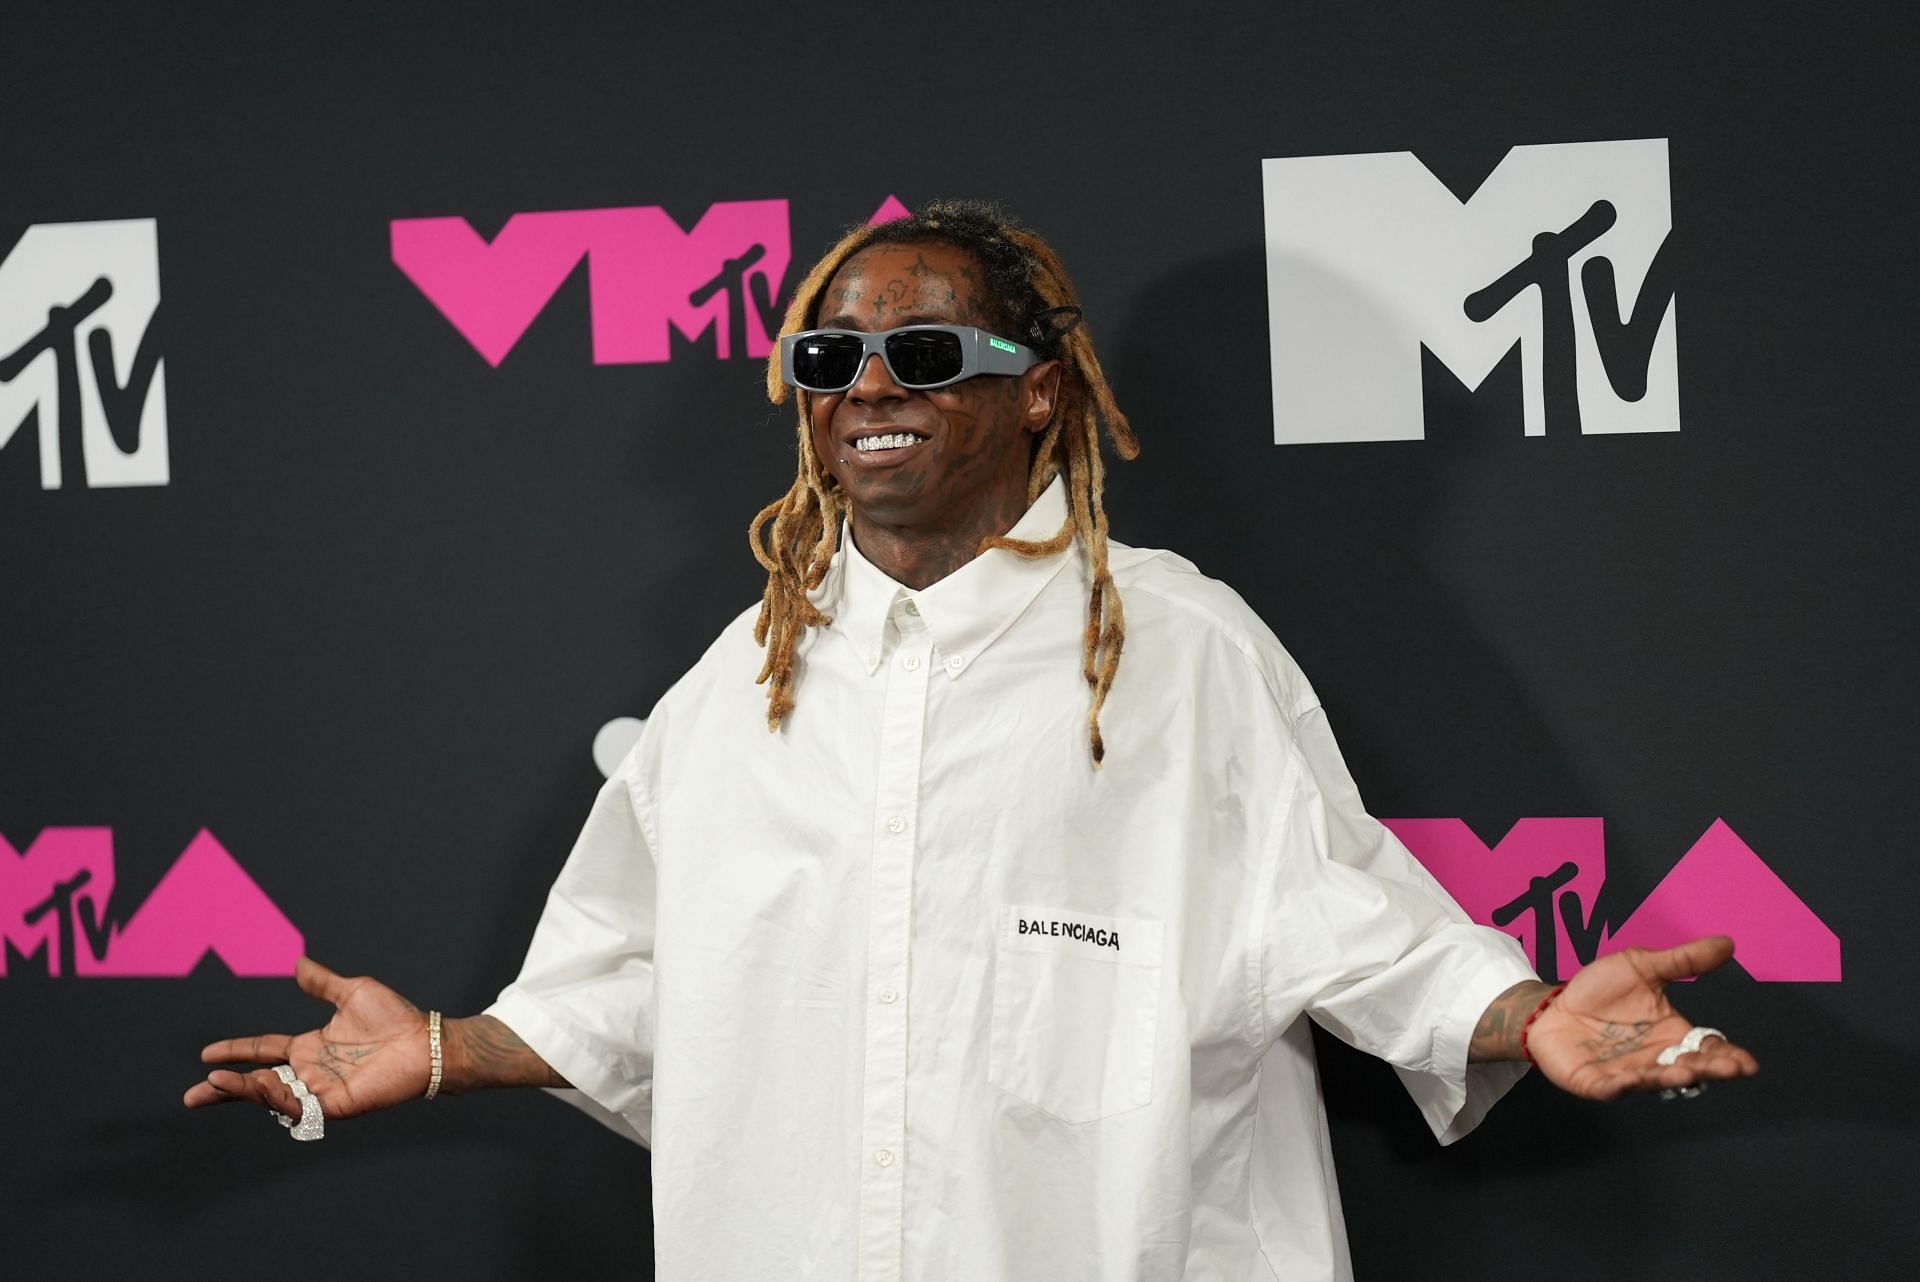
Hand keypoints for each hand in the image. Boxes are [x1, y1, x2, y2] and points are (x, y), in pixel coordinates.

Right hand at [183, 956, 430, 1121]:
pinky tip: (260, 1085)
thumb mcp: (353, 993)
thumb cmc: (396, 1018)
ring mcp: (322, 1091)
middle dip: (225, 1089)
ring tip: (219, 1081)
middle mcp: (311, 1072)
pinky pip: (300, 1107)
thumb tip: (298, 963)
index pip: (263, 1050)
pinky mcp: (336, 1105)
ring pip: (273, 1096)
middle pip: (258, 1082)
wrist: (426, 1041)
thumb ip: (322, 983)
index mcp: (310, 1047)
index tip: (206, 1054)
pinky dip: (277, 1099)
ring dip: (244, 1091)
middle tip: (192, 1096)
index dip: (235, 1052)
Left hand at [1526, 935, 1760, 1100]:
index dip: (1729, 1057)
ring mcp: (1627, 1073)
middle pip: (1689, 1070)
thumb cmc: (1601, 991)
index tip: (1749, 1065)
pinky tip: (1631, 1080)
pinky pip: (1611, 1088)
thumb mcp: (1642, 966)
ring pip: (1654, 1081)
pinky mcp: (1595, 1082)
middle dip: (1708, 1070)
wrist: (1553, 1005)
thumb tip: (1728, 943)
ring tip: (1685, 1073)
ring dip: (1669, 1079)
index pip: (1708, 1049)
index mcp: (1673, 1035)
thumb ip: (1683, 960)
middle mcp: (1656, 1060)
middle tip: (1726, 1068)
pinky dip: (1621, 1086)